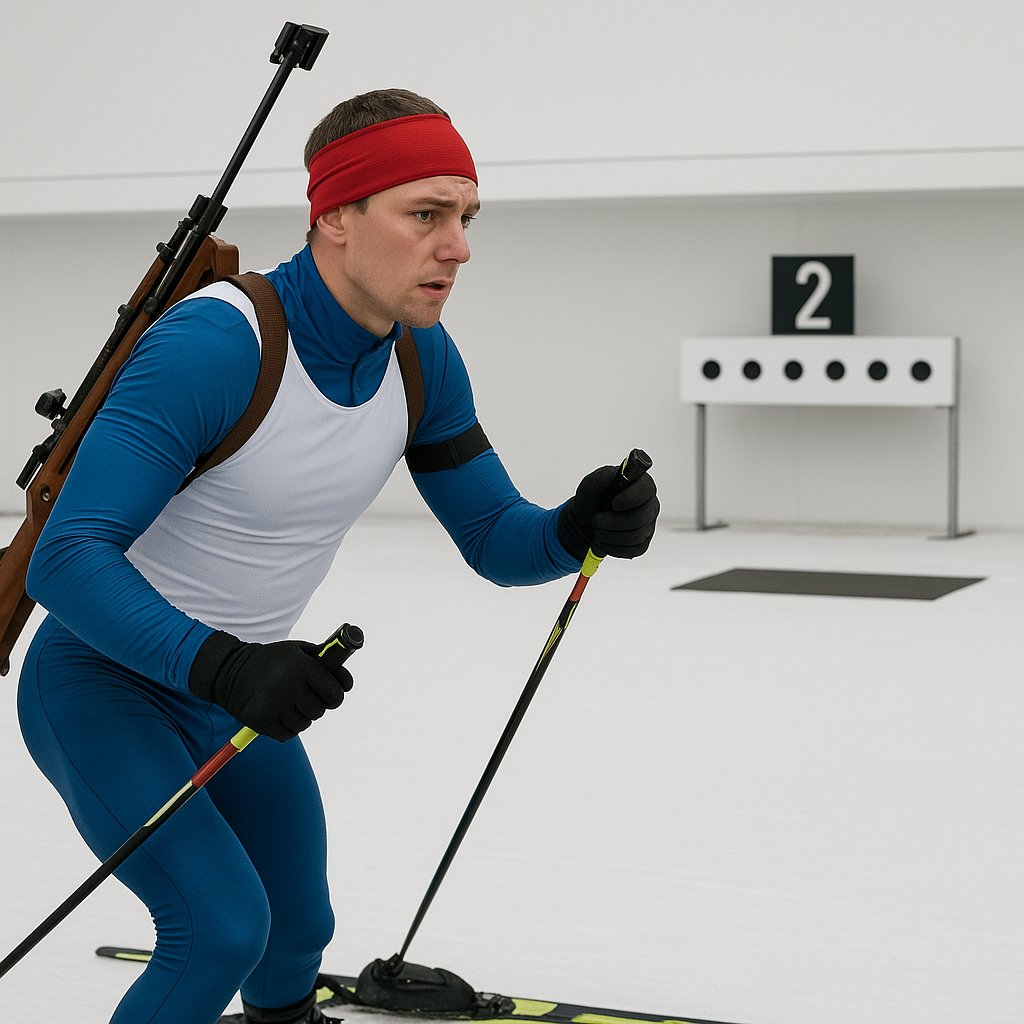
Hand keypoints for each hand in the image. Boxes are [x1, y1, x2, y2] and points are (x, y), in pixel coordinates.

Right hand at [188, 631, 353, 741]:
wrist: (231, 670)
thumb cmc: (274, 660)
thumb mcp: (299, 650)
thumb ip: (325, 662)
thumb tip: (347, 684)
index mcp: (302, 667)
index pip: (335, 693)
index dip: (336, 695)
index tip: (331, 694)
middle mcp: (288, 687)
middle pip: (319, 711)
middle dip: (317, 705)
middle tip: (305, 696)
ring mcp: (273, 706)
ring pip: (304, 724)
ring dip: (301, 716)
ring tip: (288, 702)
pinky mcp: (260, 722)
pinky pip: (288, 734)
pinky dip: (287, 727)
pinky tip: (277, 712)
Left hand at [557, 464, 658, 559]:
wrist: (585, 520)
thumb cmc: (592, 497)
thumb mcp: (592, 483)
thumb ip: (605, 476)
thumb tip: (618, 473)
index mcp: (641, 485)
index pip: (646, 490)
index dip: (631, 498)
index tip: (613, 503)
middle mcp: (650, 505)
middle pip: (641, 517)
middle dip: (613, 522)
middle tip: (595, 520)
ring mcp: (648, 525)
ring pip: (635, 536)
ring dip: (609, 535)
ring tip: (596, 529)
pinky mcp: (642, 543)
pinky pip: (633, 550)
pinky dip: (612, 547)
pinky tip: (602, 540)